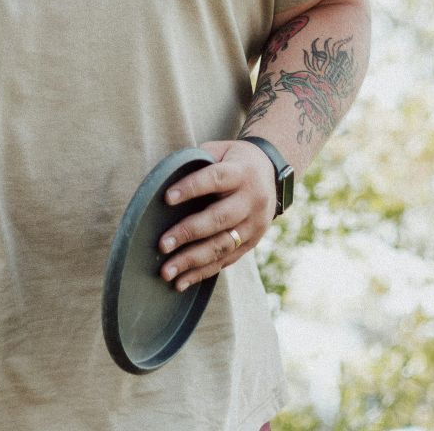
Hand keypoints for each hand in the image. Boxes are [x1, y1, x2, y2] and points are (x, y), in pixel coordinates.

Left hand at [156, 139, 277, 291]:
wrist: (272, 173)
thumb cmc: (233, 160)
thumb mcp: (221, 150)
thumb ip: (197, 162)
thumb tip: (162, 178)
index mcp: (241, 173)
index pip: (216, 179)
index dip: (192, 188)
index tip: (166, 198)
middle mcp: (251, 200)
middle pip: (219, 219)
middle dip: (188, 233)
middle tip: (162, 244)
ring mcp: (254, 224)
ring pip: (223, 245)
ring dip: (192, 260)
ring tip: (166, 272)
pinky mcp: (252, 243)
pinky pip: (226, 260)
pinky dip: (202, 273)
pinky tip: (180, 282)